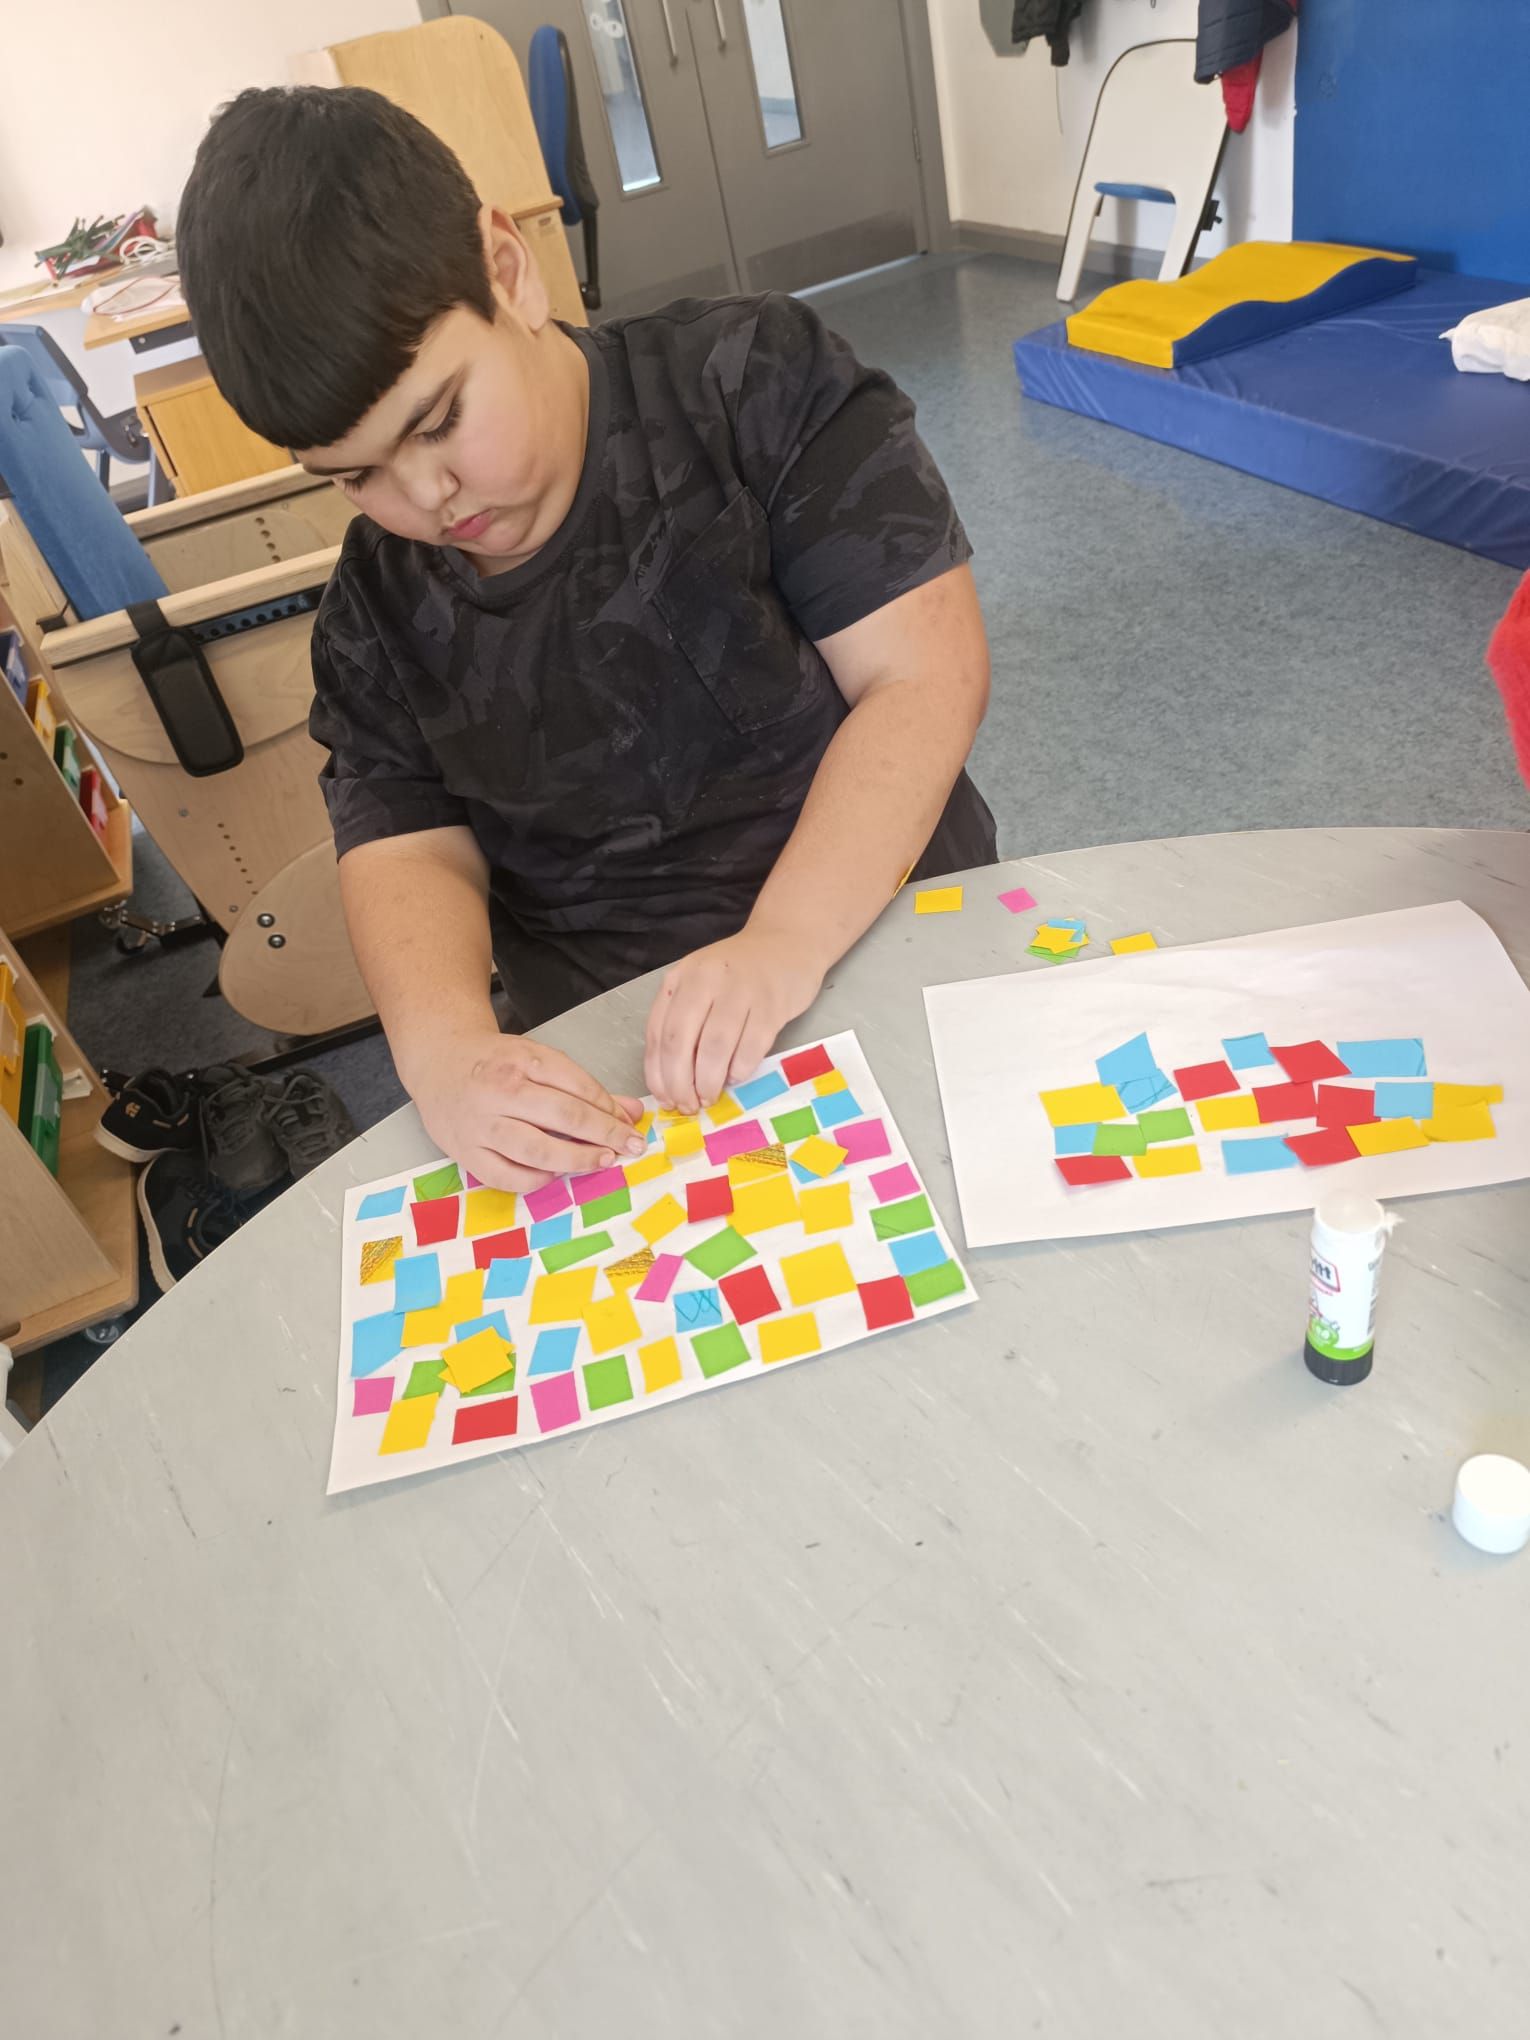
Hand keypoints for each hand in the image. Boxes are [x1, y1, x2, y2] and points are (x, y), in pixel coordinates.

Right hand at [412, 1029, 644, 1191]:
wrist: (438, 1061)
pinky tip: (554, 1174)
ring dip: (577, 1159)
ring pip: (537, 1150)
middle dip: (605, 1135)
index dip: (610, 1110)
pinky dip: (536, 1180)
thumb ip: (585, 1086)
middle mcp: (500, 1091)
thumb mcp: (538, 1059)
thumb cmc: (495, 1062)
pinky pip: (507, 1176)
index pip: (578, 1087)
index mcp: (522, 1060)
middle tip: (630, 1147)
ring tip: (602, 1161)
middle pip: (564, 1117)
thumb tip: (631, 1112)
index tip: (629, 1125)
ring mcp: (481, 1124)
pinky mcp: (465, 1152)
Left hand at [645, 925, 824, 1112]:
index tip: (665, 1098)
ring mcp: (740, 990)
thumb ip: (683, 1021)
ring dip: (709, 1082)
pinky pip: (751, 1047)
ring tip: (709, 1097)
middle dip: (680, 1083)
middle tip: (688, 1106)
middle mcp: (705, 980)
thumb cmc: (739, 972)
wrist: (788, 942)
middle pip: (680, 1042)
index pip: (658, 1033)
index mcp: (680, 978)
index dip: (658, 1073)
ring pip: (714, 1048)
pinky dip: (739, 1070)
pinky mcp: (772, 1004)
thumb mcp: (699, 984)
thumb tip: (672, 1079)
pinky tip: (735, 1077)